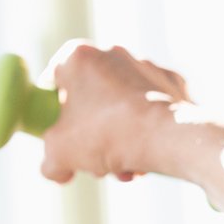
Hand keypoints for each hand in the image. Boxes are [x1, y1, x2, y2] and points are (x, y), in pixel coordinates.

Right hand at [38, 40, 193, 183]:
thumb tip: (57, 171)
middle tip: (93, 162)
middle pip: (90, 99)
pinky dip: (146, 132)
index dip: (51, 110)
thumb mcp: (59, 154)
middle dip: (90, 135)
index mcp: (79, 57)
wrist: (170, 136)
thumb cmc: (107, 135)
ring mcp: (147, 66)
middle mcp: (113, 52)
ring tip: (123, 169)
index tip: (57, 133)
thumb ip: (49, 162)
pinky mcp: (174, 82)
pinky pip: (151, 109)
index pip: (53, 79)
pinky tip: (146, 158)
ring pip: (121, 107)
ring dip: (118, 141)